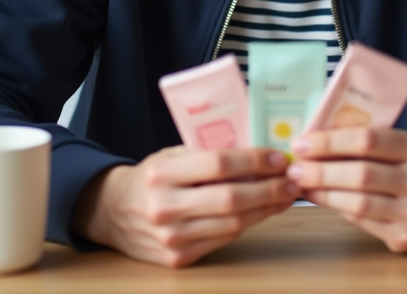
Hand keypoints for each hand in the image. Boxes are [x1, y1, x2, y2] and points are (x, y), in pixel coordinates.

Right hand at [72, 146, 297, 267]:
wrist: (112, 213)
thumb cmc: (150, 178)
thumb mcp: (170, 155)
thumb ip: (206, 152)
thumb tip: (259, 148)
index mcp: (161, 174)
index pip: (218, 164)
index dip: (254, 160)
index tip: (279, 156)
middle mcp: (164, 207)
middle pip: (231, 198)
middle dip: (270, 188)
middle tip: (293, 179)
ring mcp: (171, 237)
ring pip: (233, 223)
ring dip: (267, 208)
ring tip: (286, 194)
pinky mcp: (178, 258)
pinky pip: (224, 238)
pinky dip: (249, 224)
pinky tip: (263, 210)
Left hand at [287, 128, 406, 252]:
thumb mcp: (405, 144)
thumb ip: (368, 140)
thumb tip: (314, 142)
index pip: (368, 140)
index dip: (329, 142)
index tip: (302, 143)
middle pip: (360, 174)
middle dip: (320, 170)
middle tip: (294, 167)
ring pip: (358, 203)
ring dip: (322, 192)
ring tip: (302, 184)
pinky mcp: (406, 238)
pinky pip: (362, 221)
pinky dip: (338, 208)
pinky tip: (323, 198)